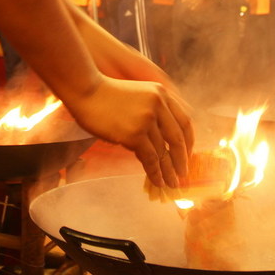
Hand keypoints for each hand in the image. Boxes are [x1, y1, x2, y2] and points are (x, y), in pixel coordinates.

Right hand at [66, 75, 193, 187]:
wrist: (86, 90)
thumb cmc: (107, 95)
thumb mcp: (139, 95)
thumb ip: (154, 111)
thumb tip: (163, 142)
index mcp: (162, 94)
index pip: (185, 122)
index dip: (189, 142)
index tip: (187, 155)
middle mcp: (159, 105)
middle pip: (178, 139)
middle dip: (182, 160)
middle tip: (183, 175)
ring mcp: (147, 119)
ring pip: (163, 152)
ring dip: (168, 171)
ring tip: (171, 183)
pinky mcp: (134, 134)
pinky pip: (150, 158)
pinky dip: (155, 172)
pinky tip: (158, 181)